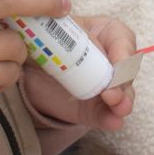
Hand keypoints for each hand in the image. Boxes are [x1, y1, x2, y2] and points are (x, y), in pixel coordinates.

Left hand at [21, 14, 137, 132]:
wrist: (27, 68)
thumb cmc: (43, 41)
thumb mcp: (50, 32)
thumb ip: (60, 36)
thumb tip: (66, 43)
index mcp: (104, 33)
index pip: (122, 40)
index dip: (123, 53)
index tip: (118, 65)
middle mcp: (109, 61)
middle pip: (126, 71)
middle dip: (123, 83)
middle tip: (112, 95)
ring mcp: (103, 88)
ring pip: (122, 96)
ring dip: (123, 102)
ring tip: (119, 109)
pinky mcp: (92, 110)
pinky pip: (104, 115)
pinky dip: (110, 119)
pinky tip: (113, 122)